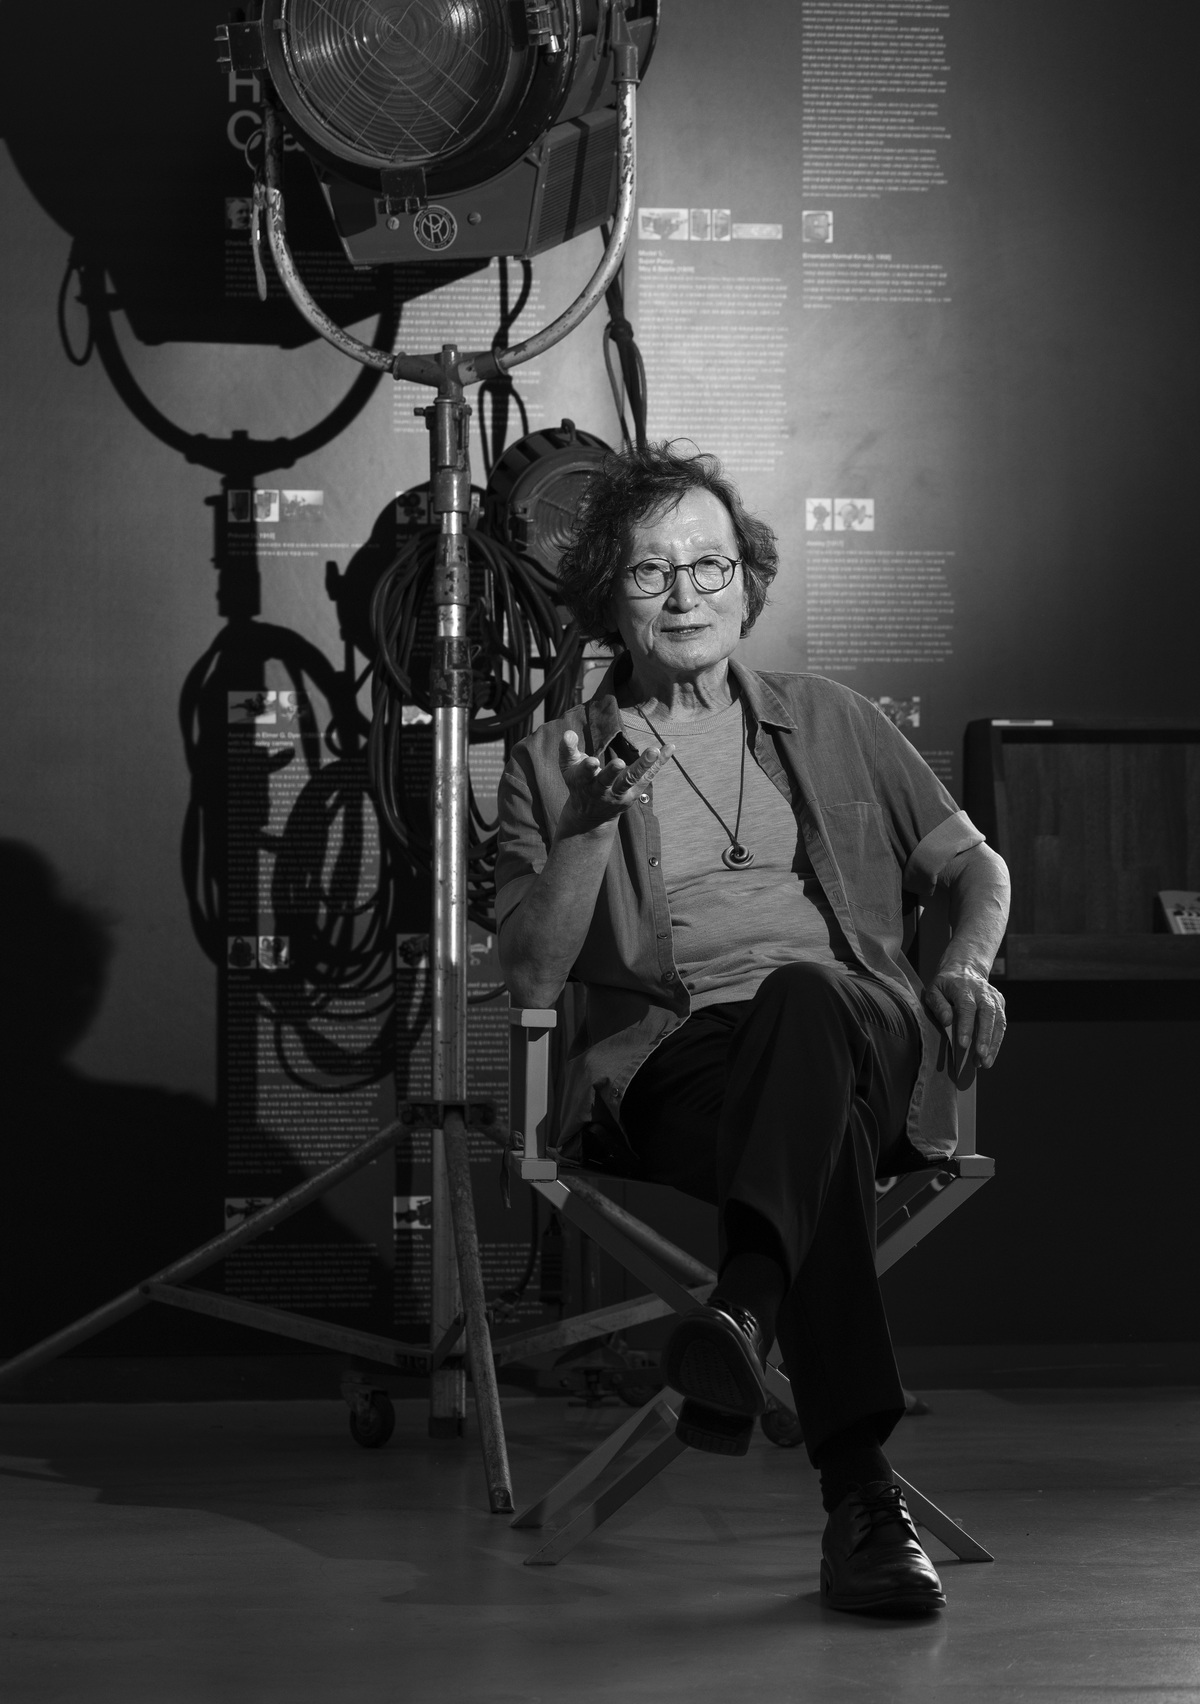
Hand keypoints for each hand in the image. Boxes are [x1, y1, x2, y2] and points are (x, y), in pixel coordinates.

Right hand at [556, 729, 672, 833]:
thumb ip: (567, 749)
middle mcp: (602, 791)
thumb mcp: (568, 768)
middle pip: (610, 781)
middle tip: (621, 762)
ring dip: (643, 766)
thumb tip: (568, 733)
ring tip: (654, 751)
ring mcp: (619, 794)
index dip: (587, 769)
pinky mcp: (633, 794)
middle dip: (614, 772)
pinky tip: (670, 747)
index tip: (592, 761)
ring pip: (632, 780)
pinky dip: (659, 763)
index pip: (585, 775)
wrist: (591, 815)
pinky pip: (647, 777)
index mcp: (584, 782)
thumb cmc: (579, 783)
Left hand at [922, 964, 1005, 1068]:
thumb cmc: (946, 985)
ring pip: (998, 1021)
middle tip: (981, 1056)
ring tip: (985, 1063)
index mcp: (963, 986)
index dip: (966, 1026)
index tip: (963, 1044)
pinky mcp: (1000, 1004)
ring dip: (993, 1043)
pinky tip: (989, 1056)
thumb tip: (947, 1020)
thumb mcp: (934, 990)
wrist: (965, 968)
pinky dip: (996, 1042)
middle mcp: (982, 991)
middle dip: (985, 1036)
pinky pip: (1001, 1024)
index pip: (967, 1007)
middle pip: (988, 1013)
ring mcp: (994, 998)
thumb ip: (938, 1004)